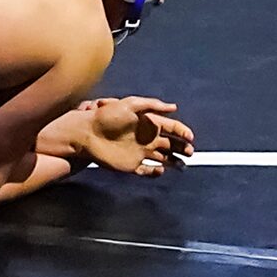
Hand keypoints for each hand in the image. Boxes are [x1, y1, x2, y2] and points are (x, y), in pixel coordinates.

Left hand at [70, 96, 194, 175]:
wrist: (86, 133)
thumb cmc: (107, 116)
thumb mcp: (131, 104)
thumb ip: (152, 105)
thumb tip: (173, 107)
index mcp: (148, 123)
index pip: (171, 127)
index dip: (182, 132)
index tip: (190, 137)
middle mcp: (146, 138)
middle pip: (170, 144)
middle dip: (182, 148)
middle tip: (190, 152)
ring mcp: (139, 152)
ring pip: (163, 158)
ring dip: (174, 161)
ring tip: (183, 164)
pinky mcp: (131, 165)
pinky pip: (147, 171)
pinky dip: (155, 172)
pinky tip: (161, 170)